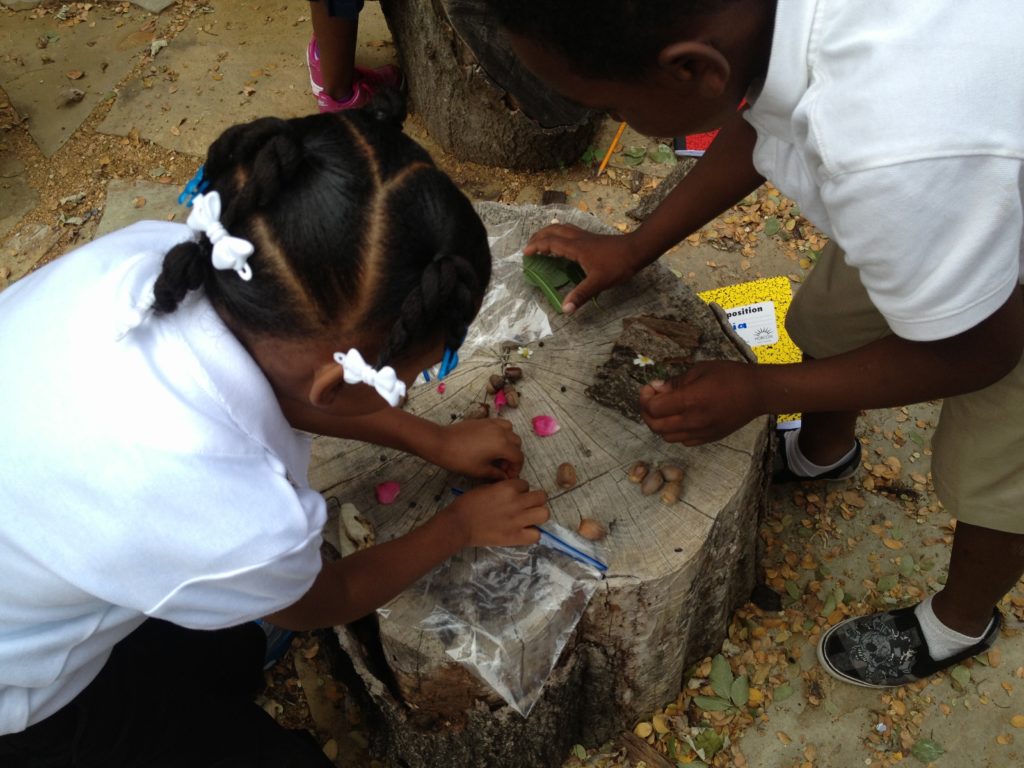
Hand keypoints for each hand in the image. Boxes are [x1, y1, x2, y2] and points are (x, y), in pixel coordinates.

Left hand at [432, 419, 523, 479]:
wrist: (441, 442)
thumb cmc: (460, 459)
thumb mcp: (480, 470)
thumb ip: (496, 473)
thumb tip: (505, 477)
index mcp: (502, 445)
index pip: (518, 457)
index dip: (516, 469)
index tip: (508, 476)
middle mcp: (502, 431)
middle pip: (517, 444)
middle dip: (513, 456)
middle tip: (502, 468)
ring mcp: (493, 423)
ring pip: (510, 432)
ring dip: (509, 443)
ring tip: (498, 454)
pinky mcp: (485, 420)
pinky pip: (501, 424)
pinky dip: (502, 433)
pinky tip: (491, 443)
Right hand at [445, 479, 549, 547]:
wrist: (459, 524)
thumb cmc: (468, 503)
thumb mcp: (486, 487)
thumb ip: (502, 488)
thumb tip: (512, 491)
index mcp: (508, 488)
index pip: (526, 484)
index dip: (521, 490)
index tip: (514, 496)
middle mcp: (517, 502)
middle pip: (541, 497)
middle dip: (535, 499)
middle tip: (527, 505)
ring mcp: (518, 520)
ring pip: (544, 514)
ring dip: (538, 514)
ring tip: (529, 517)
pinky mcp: (515, 537)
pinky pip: (536, 535)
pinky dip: (532, 533)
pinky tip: (524, 531)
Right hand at [523, 224, 648, 313]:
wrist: (637, 250)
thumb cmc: (617, 265)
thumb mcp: (598, 282)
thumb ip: (581, 295)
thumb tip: (565, 309)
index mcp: (576, 248)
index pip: (550, 243)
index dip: (536, 246)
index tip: (525, 253)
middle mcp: (578, 239)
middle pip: (553, 230)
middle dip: (539, 236)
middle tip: (529, 245)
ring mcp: (585, 236)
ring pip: (562, 228)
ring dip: (549, 232)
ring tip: (542, 241)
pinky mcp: (591, 238)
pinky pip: (570, 232)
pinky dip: (560, 234)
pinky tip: (563, 243)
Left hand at [639, 361, 764, 444]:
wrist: (758, 393)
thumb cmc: (730, 375)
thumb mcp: (699, 370)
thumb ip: (675, 382)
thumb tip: (656, 389)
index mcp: (689, 401)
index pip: (653, 408)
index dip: (645, 398)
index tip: (650, 388)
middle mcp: (692, 421)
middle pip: (655, 426)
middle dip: (647, 412)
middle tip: (651, 399)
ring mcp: (700, 433)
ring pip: (666, 437)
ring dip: (659, 424)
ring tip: (664, 410)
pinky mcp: (708, 439)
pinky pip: (682, 441)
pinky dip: (674, 432)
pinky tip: (680, 419)